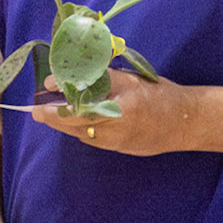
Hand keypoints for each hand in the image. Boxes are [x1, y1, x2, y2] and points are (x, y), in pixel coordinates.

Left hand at [34, 71, 191, 156]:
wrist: (185, 123)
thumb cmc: (160, 95)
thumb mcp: (132, 80)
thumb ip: (103, 78)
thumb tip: (74, 72)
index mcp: (117, 110)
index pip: (77, 109)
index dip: (56, 104)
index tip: (45, 88)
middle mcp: (113, 130)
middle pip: (73, 126)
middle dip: (52, 118)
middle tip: (37, 110)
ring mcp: (116, 143)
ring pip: (81, 135)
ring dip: (64, 125)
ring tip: (51, 114)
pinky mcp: (119, 150)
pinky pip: (93, 140)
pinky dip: (81, 130)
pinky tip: (78, 121)